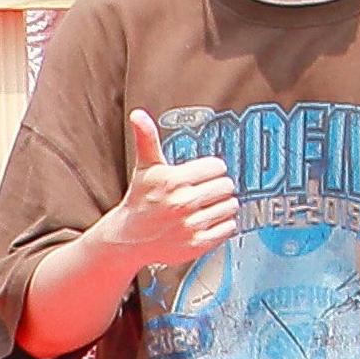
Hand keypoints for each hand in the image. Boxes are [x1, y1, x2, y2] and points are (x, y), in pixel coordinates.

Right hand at [93, 115, 243, 267]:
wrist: (128, 237)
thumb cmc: (141, 198)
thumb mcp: (146, 167)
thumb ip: (147, 138)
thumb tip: (138, 114)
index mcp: (174, 181)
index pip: (218, 167)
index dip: (211, 170)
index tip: (202, 174)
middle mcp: (183, 203)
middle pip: (227, 186)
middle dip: (218, 187)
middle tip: (203, 192)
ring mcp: (190, 225)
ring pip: (231, 206)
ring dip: (222, 205)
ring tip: (204, 207)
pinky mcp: (197, 244)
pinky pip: (229, 228)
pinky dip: (223, 224)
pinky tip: (206, 221)